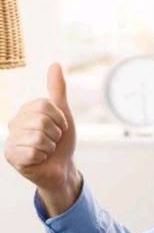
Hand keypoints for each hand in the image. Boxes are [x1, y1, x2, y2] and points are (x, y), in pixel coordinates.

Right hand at [4, 63, 80, 215]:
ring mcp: (10, 140)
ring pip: (38, 136)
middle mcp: (13, 123)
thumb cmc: (61, 142)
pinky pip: (33, 152)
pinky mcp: (12, 156)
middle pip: (41, 120)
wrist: (62, 168)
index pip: (44, 105)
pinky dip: (43, 156)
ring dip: (50, 146)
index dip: (59, 119)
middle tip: (53, 141)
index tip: (59, 129)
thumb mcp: (63, 114)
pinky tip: (39, 159)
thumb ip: (57, 91)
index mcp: (25, 111)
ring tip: (46, 150)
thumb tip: (55, 64)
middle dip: (55, 134)